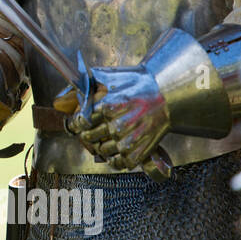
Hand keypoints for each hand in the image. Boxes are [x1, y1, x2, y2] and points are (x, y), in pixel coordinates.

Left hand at [55, 66, 169, 170]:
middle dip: (89, 134)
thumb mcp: (113, 76)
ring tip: (107, 140)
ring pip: (102, 151)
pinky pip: (118, 163)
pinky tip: (117, 151)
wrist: (168, 97)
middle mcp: (116, 127)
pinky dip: (116, 159)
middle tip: (93, 132)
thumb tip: (72, 87)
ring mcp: (127, 142)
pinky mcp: (137, 154)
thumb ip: (90, 80)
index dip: (79, 122)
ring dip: (102, 146)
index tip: (81, 122)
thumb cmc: (141, 84)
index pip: (81, 122)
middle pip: (89, 138)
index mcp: (108, 108)